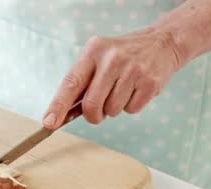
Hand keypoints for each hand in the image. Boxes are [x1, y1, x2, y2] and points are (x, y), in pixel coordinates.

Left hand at [42, 27, 181, 128]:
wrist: (161, 43)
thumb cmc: (120, 57)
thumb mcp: (97, 60)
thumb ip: (79, 86)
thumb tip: (58, 116)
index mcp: (93, 51)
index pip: (71, 83)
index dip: (58, 106)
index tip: (49, 123)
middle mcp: (112, 59)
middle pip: (91, 105)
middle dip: (92, 115)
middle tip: (97, 112)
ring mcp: (132, 70)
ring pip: (112, 110)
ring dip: (113, 108)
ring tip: (121, 90)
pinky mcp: (150, 82)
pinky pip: (131, 110)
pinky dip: (130, 106)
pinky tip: (135, 90)